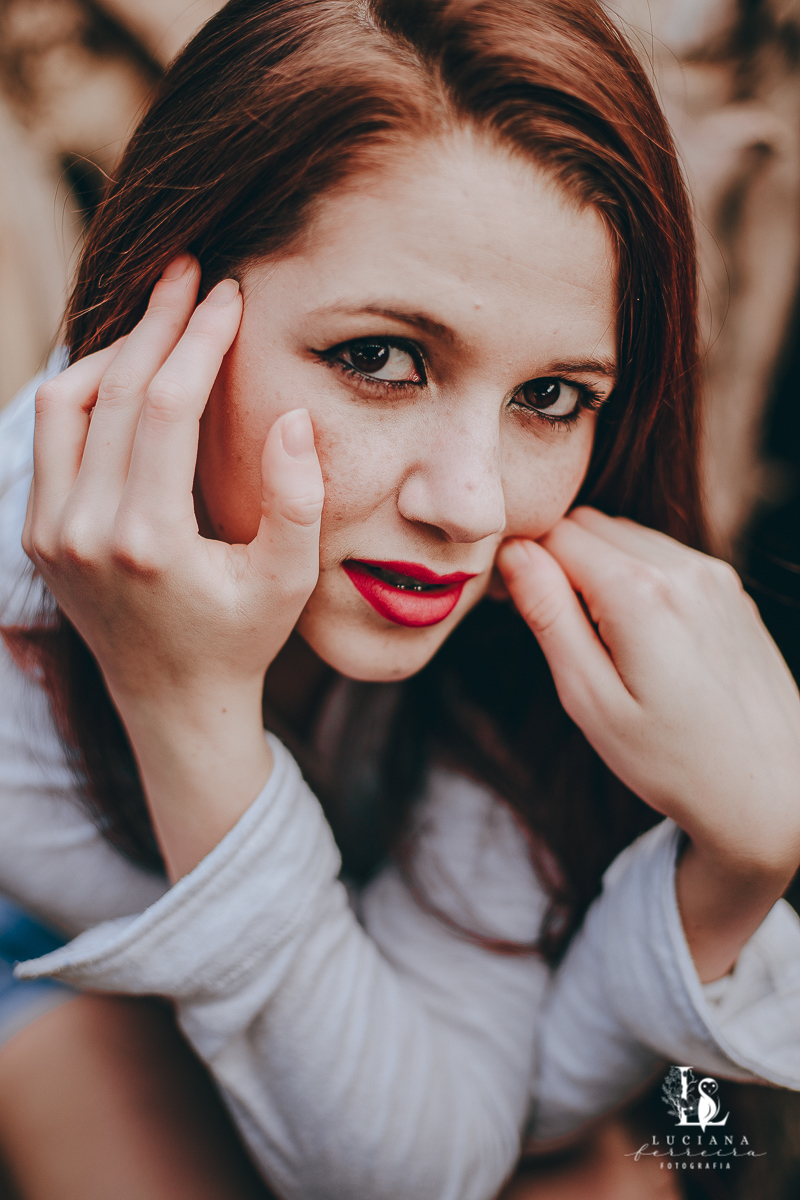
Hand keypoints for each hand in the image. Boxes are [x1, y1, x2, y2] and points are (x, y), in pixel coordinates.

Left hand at [24, 255, 324, 877]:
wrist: (173, 700)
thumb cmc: (241, 638)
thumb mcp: (288, 580)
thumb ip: (296, 499)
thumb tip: (288, 416)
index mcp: (146, 542)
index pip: (165, 406)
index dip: (200, 339)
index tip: (229, 294)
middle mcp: (82, 532)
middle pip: (112, 390)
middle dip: (157, 321)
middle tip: (190, 271)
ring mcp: (49, 533)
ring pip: (65, 403)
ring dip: (114, 351)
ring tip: (162, 319)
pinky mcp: (37, 534)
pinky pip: (52, 437)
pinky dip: (85, 391)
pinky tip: (126, 371)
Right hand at [498, 508, 799, 979]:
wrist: (770, 790)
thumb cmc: (672, 760)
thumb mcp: (590, 699)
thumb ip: (548, 616)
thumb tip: (514, 553)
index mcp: (640, 593)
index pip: (554, 534)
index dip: (525, 565)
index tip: (522, 610)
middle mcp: (682, 569)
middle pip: (589, 524)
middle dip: (562, 562)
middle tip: (561, 630)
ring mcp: (714, 575)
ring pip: (627, 536)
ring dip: (601, 569)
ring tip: (605, 641)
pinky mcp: (731, 589)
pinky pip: (664, 557)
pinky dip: (639, 580)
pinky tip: (644, 640)